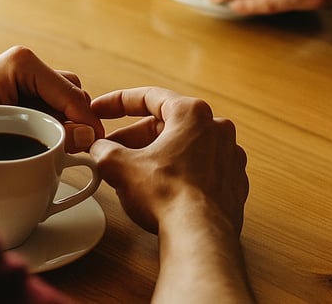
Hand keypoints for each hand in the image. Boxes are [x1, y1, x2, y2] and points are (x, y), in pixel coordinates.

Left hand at [0, 46, 103, 152]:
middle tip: (73, 151)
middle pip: (74, 92)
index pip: (70, 92)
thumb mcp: (2, 132)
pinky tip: (45, 145)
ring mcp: (26, 79)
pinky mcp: (23, 94)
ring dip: (66, 123)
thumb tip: (85, 136)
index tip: (96, 146)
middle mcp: (27, 65)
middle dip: (76, 120)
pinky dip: (55, 125)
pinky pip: (53, 108)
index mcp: (23, 64)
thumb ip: (45, 135)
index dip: (86, 120)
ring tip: (56, 149)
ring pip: (67, 100)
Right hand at [90, 87, 247, 234]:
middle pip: (166, 124)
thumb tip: (98, 149)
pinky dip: (179, 172)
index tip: (102, 110)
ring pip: (184, 146)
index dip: (118, 102)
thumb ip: (104, 150)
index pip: (149, 97)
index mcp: (192, 113)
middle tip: (112, 149)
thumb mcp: (120, 166)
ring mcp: (229, 156)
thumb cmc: (168, 196)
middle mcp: (216, 129)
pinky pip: (200, 168)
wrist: (199, 236)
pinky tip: (160, 188)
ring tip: (132, 172)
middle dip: (135, 137)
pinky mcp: (233, 182)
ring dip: (156, 155)